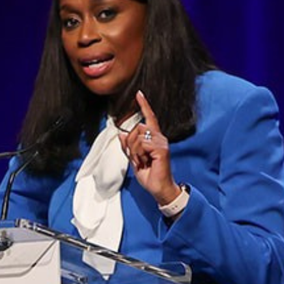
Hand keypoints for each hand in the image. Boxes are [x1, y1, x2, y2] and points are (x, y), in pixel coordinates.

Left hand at [119, 90, 178, 207]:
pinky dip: (138, 154)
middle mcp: (160, 138)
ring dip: (134, 150)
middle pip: (138, 127)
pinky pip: (142, 144)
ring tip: (141, 161)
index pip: (149, 118)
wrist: (159, 189)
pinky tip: (144, 162)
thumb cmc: (150, 175)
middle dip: (130, 143)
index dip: (144, 106)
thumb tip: (121, 134)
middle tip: (135, 158)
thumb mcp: (134, 159)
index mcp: (154, 138)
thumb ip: (128, 146)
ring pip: (138, 135)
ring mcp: (161, 143)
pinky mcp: (161, 149)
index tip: (138, 94)